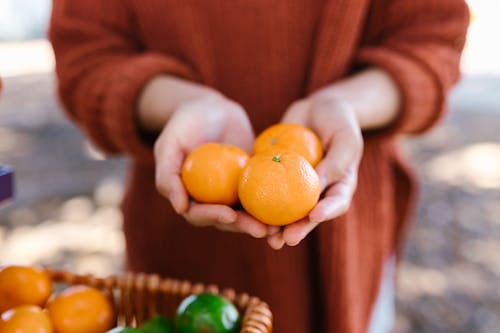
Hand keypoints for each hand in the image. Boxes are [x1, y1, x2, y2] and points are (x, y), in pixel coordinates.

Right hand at [154, 94, 268, 237]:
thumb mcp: (170, 143)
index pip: (198, 214)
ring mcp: (231, 193)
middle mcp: (210, 200)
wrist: (212, 109)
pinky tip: (290, 208)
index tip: (229, 214)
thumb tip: (179, 208)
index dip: (213, 217)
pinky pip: (263, 194)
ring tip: (279, 229)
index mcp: (188, 196)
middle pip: (226, 220)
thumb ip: (168, 174)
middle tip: (262, 230)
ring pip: (246, 213)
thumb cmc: (185, 124)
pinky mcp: (251, 183)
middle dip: (243, 227)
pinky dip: (275, 203)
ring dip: (261, 223)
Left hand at [267, 95, 363, 248]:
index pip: (337, 203)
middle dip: (297, 229)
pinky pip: (268, 189)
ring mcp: (297, 186)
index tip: (314, 216)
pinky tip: (246, 210)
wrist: (317, 109)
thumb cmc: (338, 121)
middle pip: (309, 215)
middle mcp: (319, 191)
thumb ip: (335, 161)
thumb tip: (316, 185)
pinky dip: (258, 202)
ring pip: (287, 210)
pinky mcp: (278, 177)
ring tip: (266, 235)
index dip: (327, 212)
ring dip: (276, 225)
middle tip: (286, 239)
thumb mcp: (345, 137)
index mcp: (340, 185)